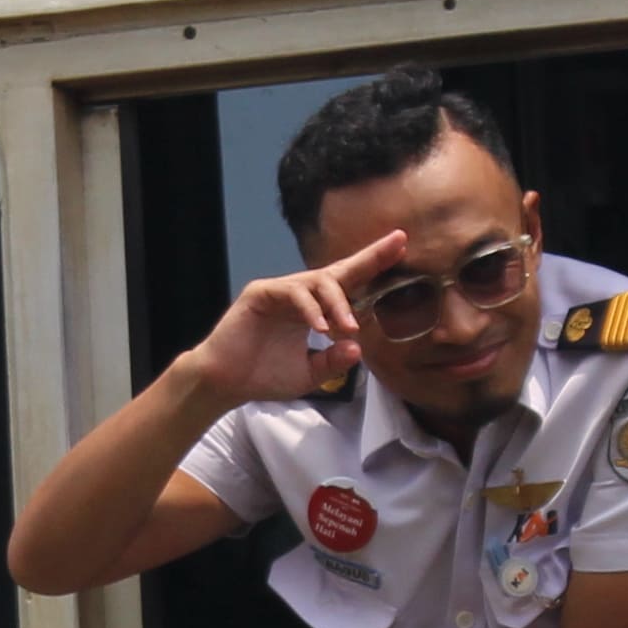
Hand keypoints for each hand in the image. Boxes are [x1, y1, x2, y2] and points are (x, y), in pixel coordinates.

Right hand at [172, 232, 409, 405]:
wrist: (226, 384)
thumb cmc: (263, 376)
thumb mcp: (310, 374)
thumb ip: (333, 361)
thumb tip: (358, 348)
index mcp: (312, 310)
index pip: (348, 284)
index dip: (373, 264)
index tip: (401, 244)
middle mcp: (298, 295)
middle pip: (338, 272)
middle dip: (369, 257)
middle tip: (396, 247)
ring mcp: (279, 291)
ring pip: (317, 282)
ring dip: (337, 304)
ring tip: (346, 328)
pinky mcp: (260, 294)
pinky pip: (292, 293)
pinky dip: (309, 309)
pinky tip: (320, 327)